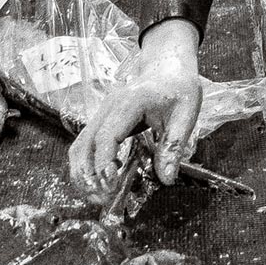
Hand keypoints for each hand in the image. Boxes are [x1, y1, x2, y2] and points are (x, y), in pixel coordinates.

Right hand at [70, 19, 202, 189]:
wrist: (168, 65)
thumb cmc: (178, 87)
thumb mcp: (186, 114)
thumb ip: (174, 146)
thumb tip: (167, 179)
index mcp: (129, 102)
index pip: (107, 136)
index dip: (104, 163)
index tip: (111, 185)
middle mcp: (108, 106)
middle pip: (84, 143)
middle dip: (88, 175)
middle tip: (103, 199)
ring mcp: (102, 112)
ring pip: (79, 146)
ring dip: (82, 173)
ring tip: (98, 196)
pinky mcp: (102, 120)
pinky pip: (85, 144)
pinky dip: (86, 165)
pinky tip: (100, 182)